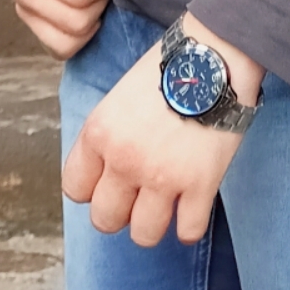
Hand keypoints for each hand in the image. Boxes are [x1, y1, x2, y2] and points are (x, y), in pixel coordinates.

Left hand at [62, 16, 263, 246]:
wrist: (215, 55)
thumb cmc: (169, 68)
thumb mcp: (119, 97)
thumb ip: (108, 136)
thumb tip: (106, 169)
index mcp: (99, 134)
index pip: (75, 189)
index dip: (93, 189)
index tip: (110, 182)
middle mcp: (124, 160)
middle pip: (104, 220)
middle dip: (120, 212)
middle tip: (138, 197)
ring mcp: (162, 177)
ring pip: (143, 235)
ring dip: (154, 223)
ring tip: (165, 205)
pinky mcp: (200, 185)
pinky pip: (188, 232)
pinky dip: (190, 225)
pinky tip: (192, 207)